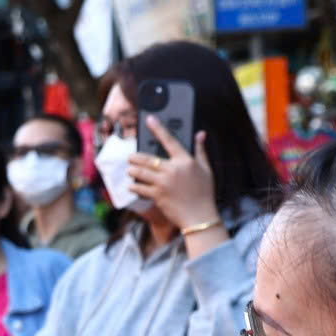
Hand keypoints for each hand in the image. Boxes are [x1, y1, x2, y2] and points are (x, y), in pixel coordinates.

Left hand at [132, 120, 218, 239]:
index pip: (169, 140)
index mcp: (185, 161)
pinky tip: (131, 185)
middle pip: (147, 158)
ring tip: (129, 170)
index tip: (149, 119)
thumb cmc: (204, 193)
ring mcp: (163, 183)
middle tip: (130, 158)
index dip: (158, 128)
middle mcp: (172, 170)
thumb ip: (200, 150)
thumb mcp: (206, 169)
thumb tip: (200, 134)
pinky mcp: (157, 195)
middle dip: (135, 157)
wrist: (200, 216)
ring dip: (132, 171)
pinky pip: (140, 188)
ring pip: (140, 172)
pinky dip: (134, 186)